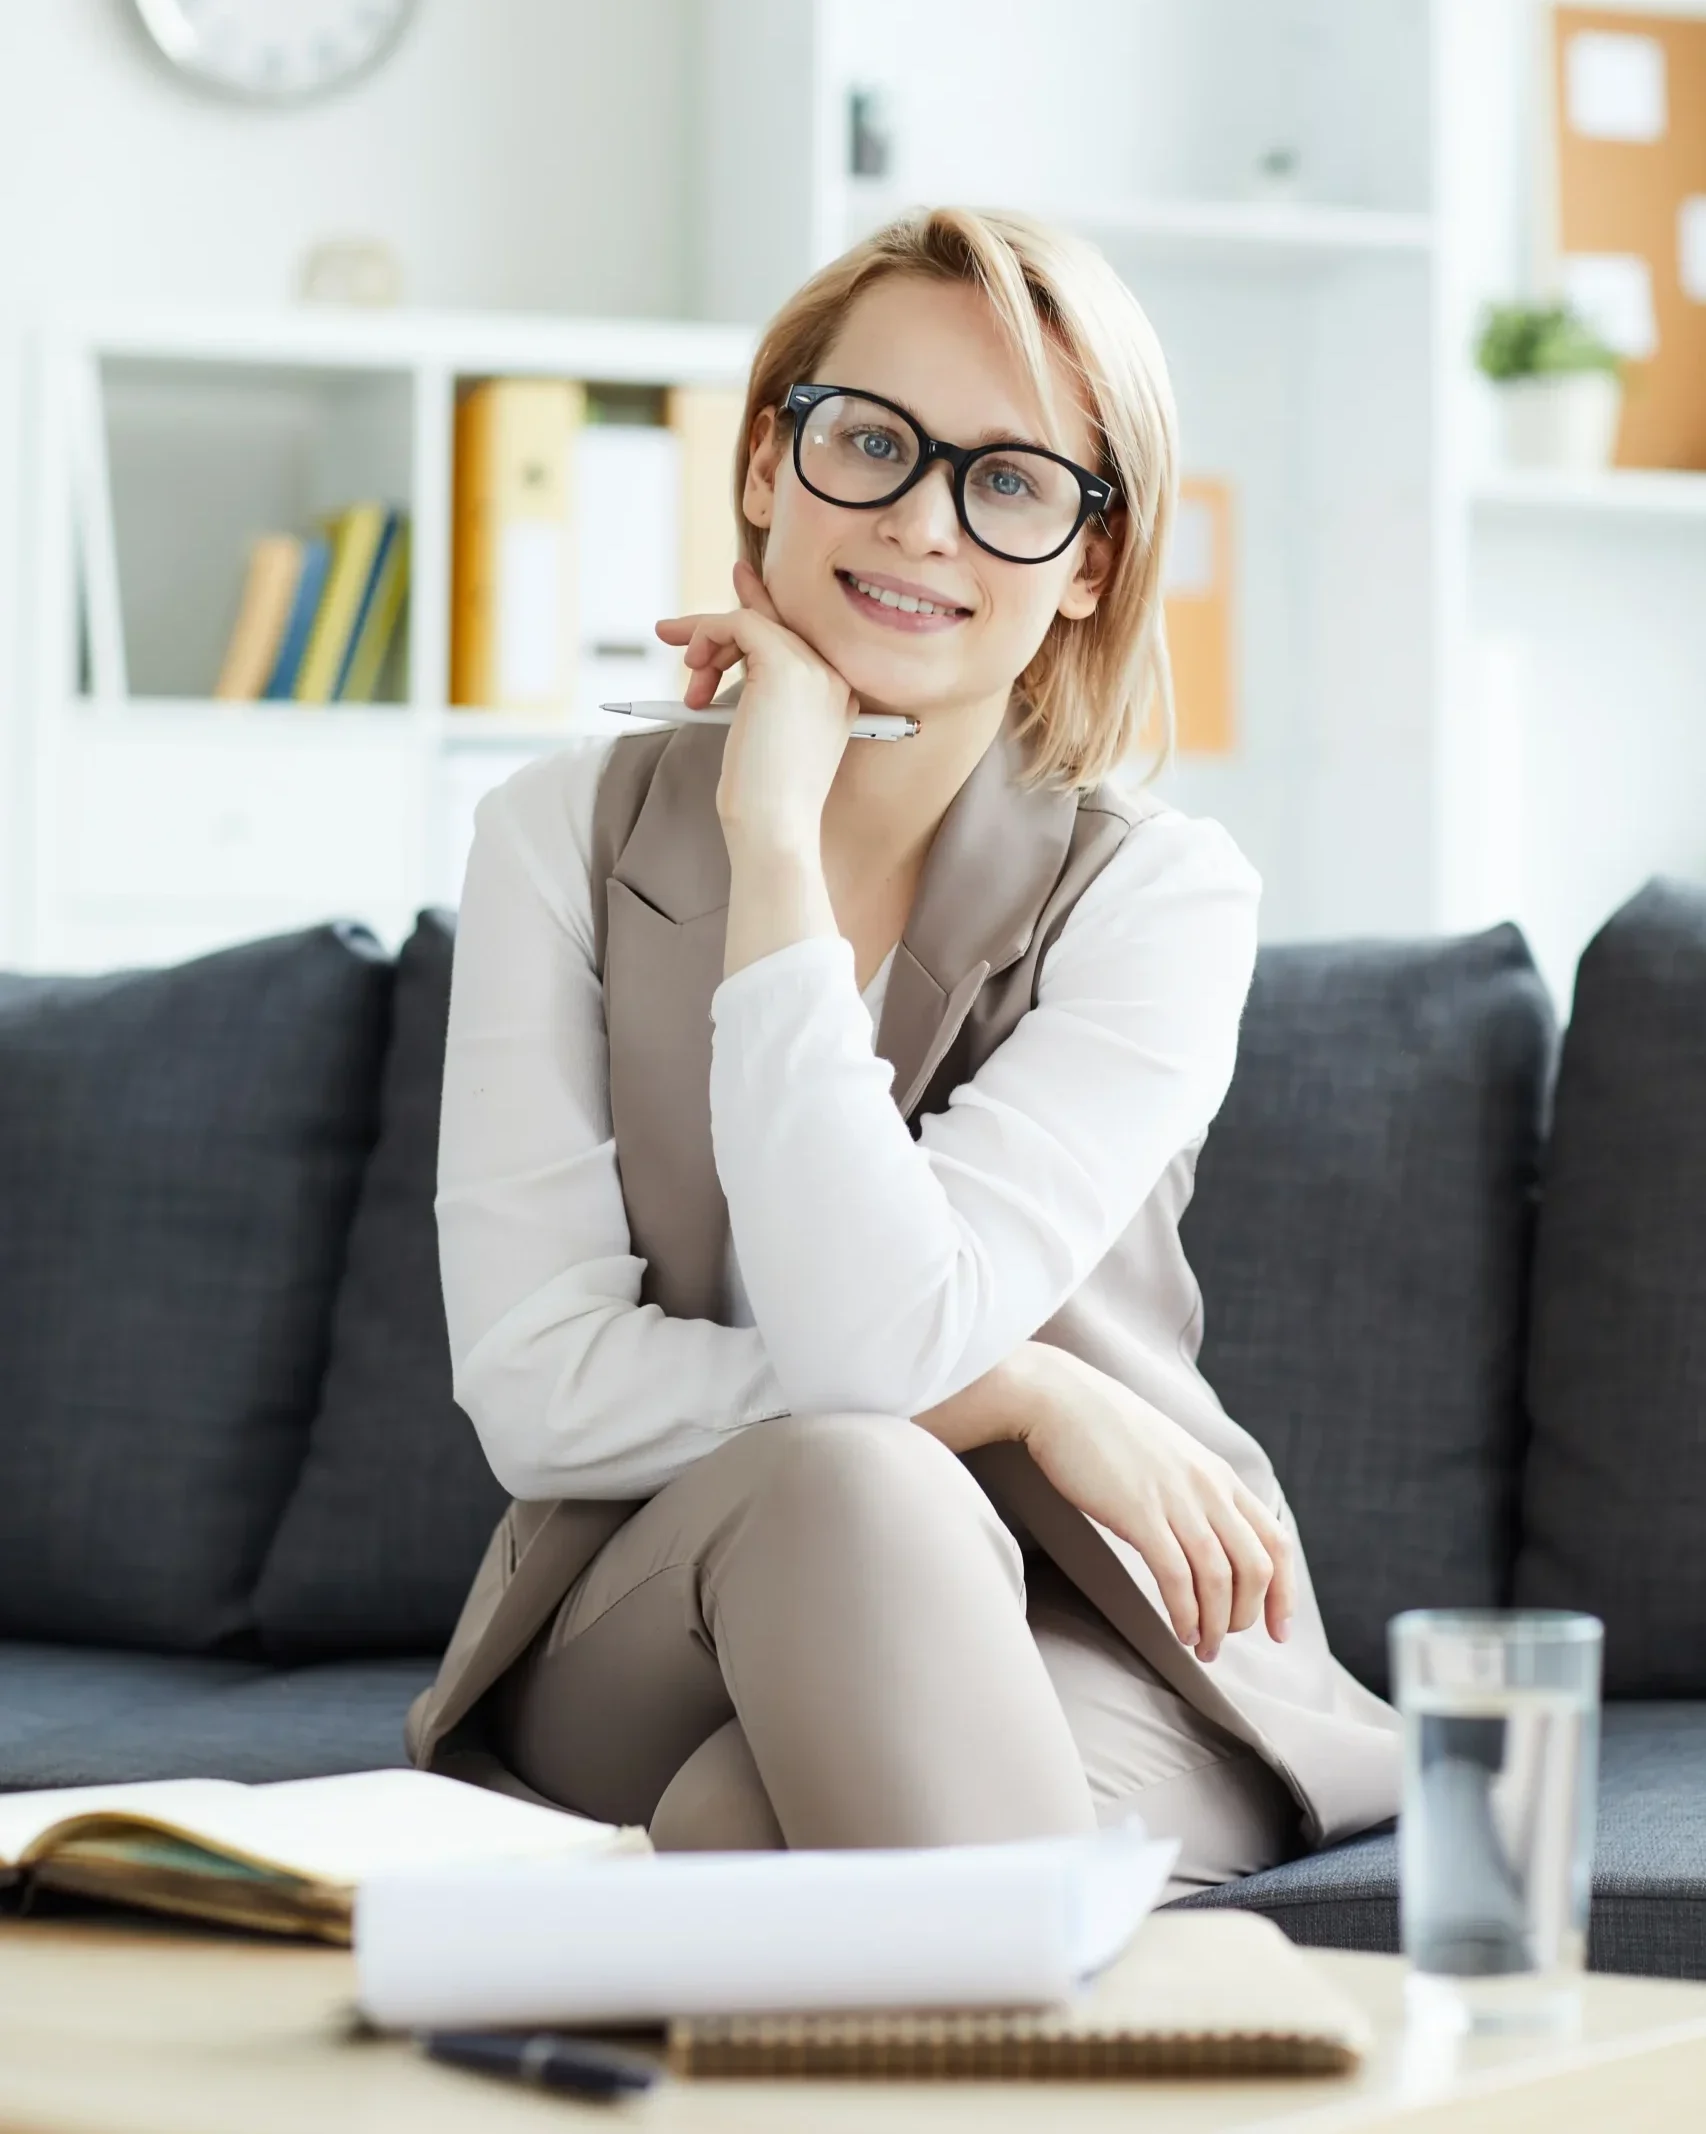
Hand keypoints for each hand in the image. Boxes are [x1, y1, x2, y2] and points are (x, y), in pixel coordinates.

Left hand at [654, 559, 859, 854]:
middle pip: (772, 624)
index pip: (796, 635)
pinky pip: (739, 624)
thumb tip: (721, 657)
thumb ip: (759, 696)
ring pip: (752, 622)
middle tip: (669, 634)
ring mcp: (815, 669)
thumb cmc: (763, 801)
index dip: (760, 604)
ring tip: (690, 686)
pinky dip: (706, 635)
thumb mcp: (763, 737)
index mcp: (838, 695)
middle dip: (715, 627)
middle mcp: (834, 676)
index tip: (735, 578)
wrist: (774, 829)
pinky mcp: (786, 665)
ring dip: (705, 642)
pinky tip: (694, 671)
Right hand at [1014, 1344, 1294, 1662]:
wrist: (1058, 1399)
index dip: (1284, 1592)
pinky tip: (1179, 1630)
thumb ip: (1195, 1488)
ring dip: (1216, 1624)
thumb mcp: (1170, 1454)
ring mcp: (1176, 1499)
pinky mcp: (1140, 1512)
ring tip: (1202, 1647)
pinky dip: (1185, 1612)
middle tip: (1222, 1639)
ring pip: (1220, 1578)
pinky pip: (1176, 1576)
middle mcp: (1209, 1487)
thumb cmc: (1105, 1430)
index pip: (1275, 1541)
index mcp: (1219, 1474)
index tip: (1279, 1628)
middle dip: (1248, 1615)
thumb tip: (1205, 1534)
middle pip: (1256, 1567)